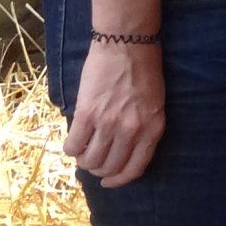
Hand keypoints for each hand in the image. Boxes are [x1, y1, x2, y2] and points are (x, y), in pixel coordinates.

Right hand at [63, 40, 165, 187]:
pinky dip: (70, 149)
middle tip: (93, 159)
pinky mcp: (87, 114)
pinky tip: (73, 141)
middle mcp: (132, 130)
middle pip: (109, 167)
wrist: (127, 43)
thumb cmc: (144, 70)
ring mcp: (108, 123)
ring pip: (89, 161)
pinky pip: (73, 146)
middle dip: (99, 169)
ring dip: (84, 160)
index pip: (135, 168)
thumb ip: (142, 129)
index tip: (109, 182)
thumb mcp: (154, 104)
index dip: (119, 180)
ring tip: (83, 149)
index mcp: (153, 128)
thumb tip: (123, 154)